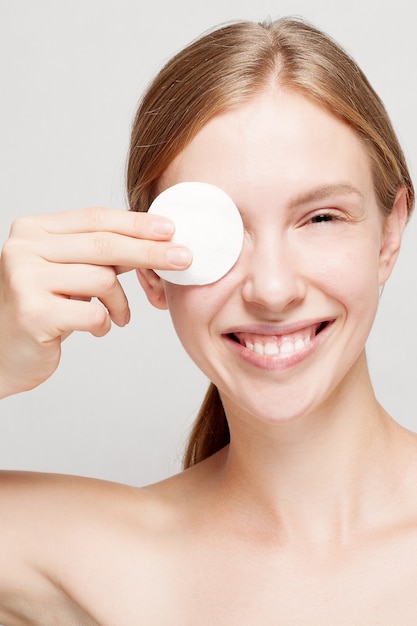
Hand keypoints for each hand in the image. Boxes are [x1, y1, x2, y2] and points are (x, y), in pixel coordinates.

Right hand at [0, 207, 190, 397]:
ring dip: (120, 302)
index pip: (95, 219)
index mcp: (33, 230)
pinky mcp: (33, 313)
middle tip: (184, 259)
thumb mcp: (67, 271)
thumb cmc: (42, 309)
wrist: (2, 352)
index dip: (136, 224)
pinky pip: (93, 313)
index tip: (171, 230)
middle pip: (103, 245)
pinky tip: (100, 328)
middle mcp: (24, 248)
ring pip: (102, 279)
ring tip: (120, 315)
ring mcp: (25, 279)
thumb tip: (155, 240)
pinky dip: (105, 323)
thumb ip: (99, 253)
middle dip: (150, 252)